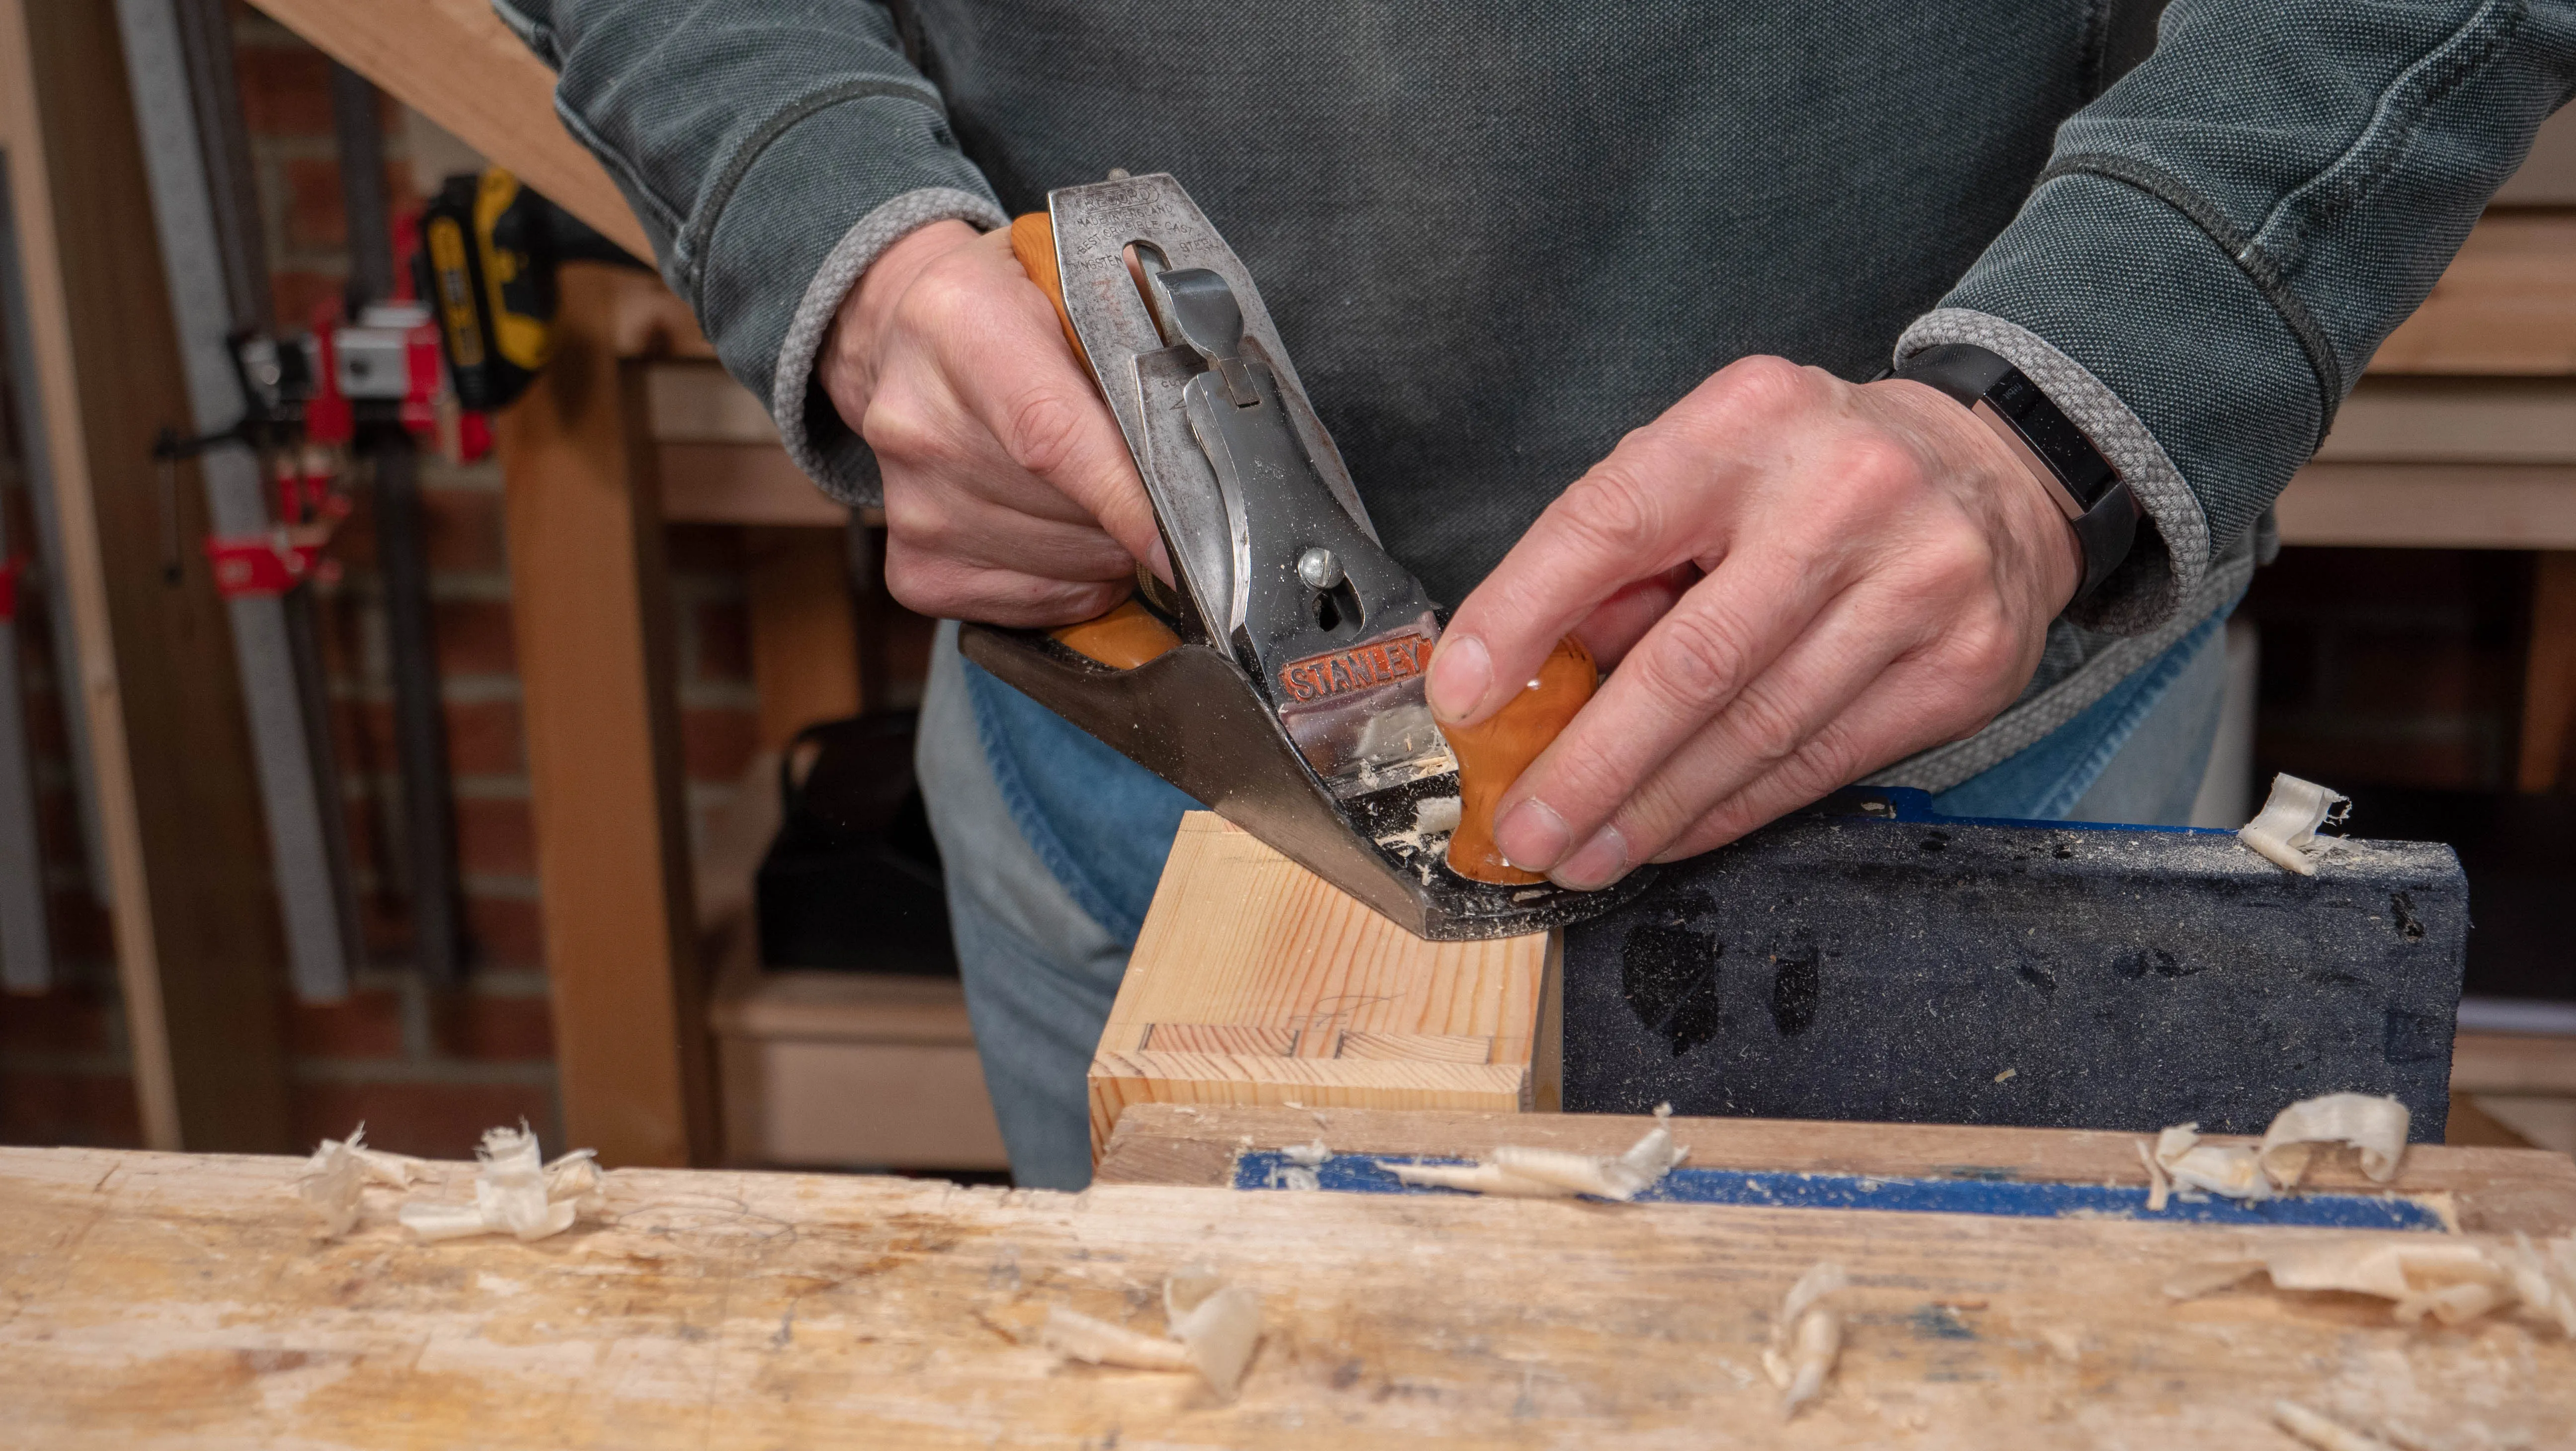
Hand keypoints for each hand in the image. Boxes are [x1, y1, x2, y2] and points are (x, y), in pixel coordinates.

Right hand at [818, 220, 1164, 624]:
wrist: (902, 339)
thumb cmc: (1005, 308)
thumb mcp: (1066, 277)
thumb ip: (1135, 327)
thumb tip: (1215, 401)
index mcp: (961, 328)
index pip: (1053, 439)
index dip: (1128, 502)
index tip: (1185, 546)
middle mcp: (921, 424)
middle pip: (1072, 516)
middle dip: (1136, 515)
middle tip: (1148, 478)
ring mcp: (912, 508)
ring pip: (1065, 569)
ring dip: (1109, 549)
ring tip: (1101, 498)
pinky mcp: (914, 570)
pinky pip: (1035, 604)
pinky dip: (1075, 583)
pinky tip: (1067, 535)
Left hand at [1424, 356, 2082, 888]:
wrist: (1992, 473)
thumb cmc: (1810, 475)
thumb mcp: (1704, 469)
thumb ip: (1621, 560)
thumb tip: (1531, 682)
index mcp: (1748, 422)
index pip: (1609, 524)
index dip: (1522, 618)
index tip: (1462, 696)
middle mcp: (1841, 494)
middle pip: (1692, 658)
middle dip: (1591, 762)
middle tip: (1522, 824)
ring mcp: (1916, 582)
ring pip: (1755, 728)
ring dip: (1652, 808)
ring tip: (1581, 852)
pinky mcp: (1961, 665)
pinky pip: (1817, 763)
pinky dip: (1728, 810)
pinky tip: (1668, 834)